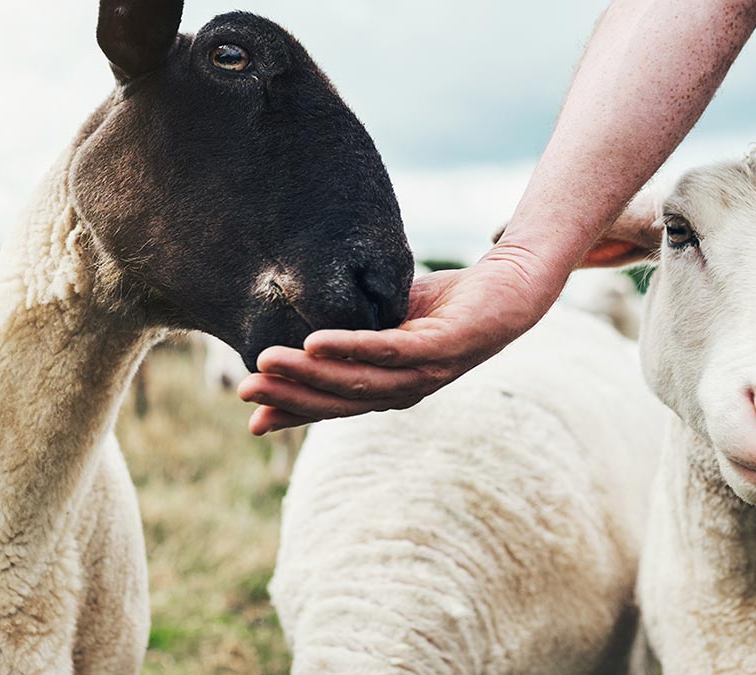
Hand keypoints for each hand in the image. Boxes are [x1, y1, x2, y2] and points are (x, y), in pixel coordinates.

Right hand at [237, 248, 564, 434]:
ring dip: (309, 375)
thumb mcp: (387, 319)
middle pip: (339, 401)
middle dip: (289, 397)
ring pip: (358, 381)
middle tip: (245, 390)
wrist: (510, 286)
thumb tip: (299, 333)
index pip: (334, 405)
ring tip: (267, 363)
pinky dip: (350, 349)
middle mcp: (406, 389)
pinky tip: (315, 343)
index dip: (293, 414)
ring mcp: (426, 372)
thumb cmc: (447, 304)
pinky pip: (389, 352)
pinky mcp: (444, 349)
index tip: (251, 420)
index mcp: (390, 386)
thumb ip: (352, 333)